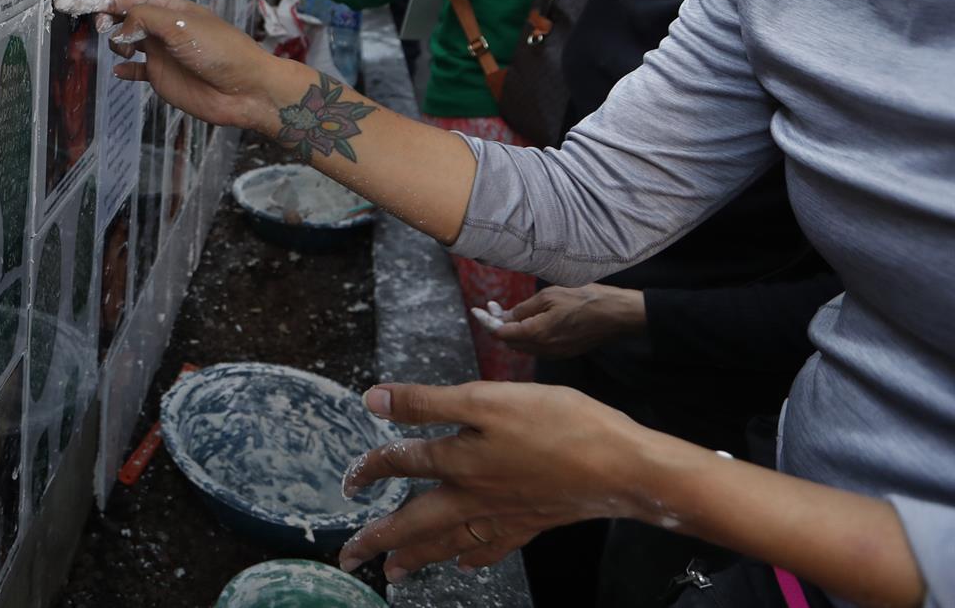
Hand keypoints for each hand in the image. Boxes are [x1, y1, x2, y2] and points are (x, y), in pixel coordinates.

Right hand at [99, 0, 292, 133]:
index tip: (75, 0)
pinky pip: (135, 70)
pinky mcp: (162, 77)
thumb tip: (118, 29)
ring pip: (126, 43)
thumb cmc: (221, 50)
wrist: (244, 90)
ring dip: (116, 43)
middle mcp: (162, 28)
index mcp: (168, 8)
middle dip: (105, 19)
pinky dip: (123, 69)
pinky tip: (118, 70)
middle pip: (123, 18)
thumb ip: (144, 20)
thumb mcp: (180, 25)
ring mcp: (161, 53)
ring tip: (124, 49)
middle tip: (101, 27)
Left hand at [338, 382, 658, 581]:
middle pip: (416, 522)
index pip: (401, 463)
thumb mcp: (485, 398)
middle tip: (350, 559)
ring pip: (450, 542)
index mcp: (459, 461)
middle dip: (379, 540)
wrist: (621, 466)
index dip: (369, 469)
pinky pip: (492, 547)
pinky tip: (465, 564)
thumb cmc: (557, 424)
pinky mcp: (532, 522)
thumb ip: (428, 402)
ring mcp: (504, 515)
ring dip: (418, 556)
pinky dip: (474, 557)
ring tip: (395, 571)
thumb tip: (373, 400)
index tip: (349, 481)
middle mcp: (475, 495)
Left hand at [483, 285, 645, 359]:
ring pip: (523, 345)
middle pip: (509, 341)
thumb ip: (523, 309)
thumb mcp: (549, 296)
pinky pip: (537, 347)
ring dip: (511, 331)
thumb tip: (505, 317)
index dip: (486, 321)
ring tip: (506, 311)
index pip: (501, 333)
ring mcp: (555, 352)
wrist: (616, 314)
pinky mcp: (564, 351)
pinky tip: (527, 321)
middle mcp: (544, 349)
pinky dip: (526, 335)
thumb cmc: (584, 299)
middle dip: (497, 325)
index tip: (476, 310)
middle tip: (491, 307)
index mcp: (537, 334)